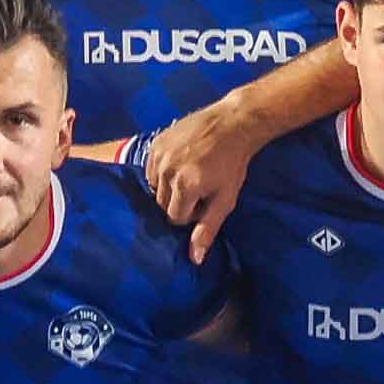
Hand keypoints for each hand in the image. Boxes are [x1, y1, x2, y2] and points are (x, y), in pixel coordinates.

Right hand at [143, 102, 260, 259]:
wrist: (231, 124)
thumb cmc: (232, 165)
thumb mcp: (225, 199)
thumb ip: (207, 229)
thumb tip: (194, 259)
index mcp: (184, 187)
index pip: (175, 218)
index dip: (192, 213)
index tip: (205, 200)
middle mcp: (167, 171)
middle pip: (162, 205)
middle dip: (179, 202)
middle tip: (199, 187)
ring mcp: (159, 155)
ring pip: (155, 188)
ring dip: (169, 188)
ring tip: (190, 174)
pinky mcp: (155, 144)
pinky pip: (151, 170)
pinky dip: (162, 172)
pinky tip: (181, 164)